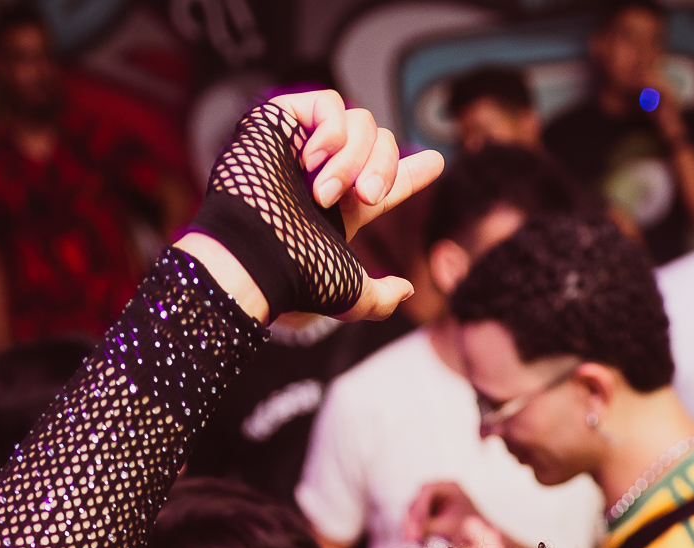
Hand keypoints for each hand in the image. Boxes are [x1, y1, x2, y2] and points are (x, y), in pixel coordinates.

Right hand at [181, 92, 442, 325]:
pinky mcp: (283, 118)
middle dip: (384, 169)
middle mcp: (327, 173)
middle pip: (384, 144)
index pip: (388, 182)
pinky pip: (330, 103)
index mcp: (346, 207)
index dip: (413, 174)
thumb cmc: (299, 276)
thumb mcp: (351, 295)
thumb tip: (407, 290)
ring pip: (362, 122)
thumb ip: (382, 298)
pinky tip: (310, 160)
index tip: (437, 163)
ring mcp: (306, 143)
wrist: (256, 255)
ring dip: (352, 159)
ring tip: (324, 191)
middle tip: (366, 196)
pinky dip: (331, 131)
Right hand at [403, 482, 508, 547]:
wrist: (484, 542)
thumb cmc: (474, 533)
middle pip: (417, 500)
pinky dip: (412, 530)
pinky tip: (413, 542)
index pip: (427, 491)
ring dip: (409, 526)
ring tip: (409, 542)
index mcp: (450, 486)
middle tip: (409, 537)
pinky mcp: (429, 515)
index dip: (419, 509)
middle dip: (412, 519)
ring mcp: (433, 502)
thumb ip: (434, 526)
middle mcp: (440, 491)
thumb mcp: (453, 527)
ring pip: (413, 511)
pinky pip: (415, 521)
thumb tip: (414, 533)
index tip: (418, 529)